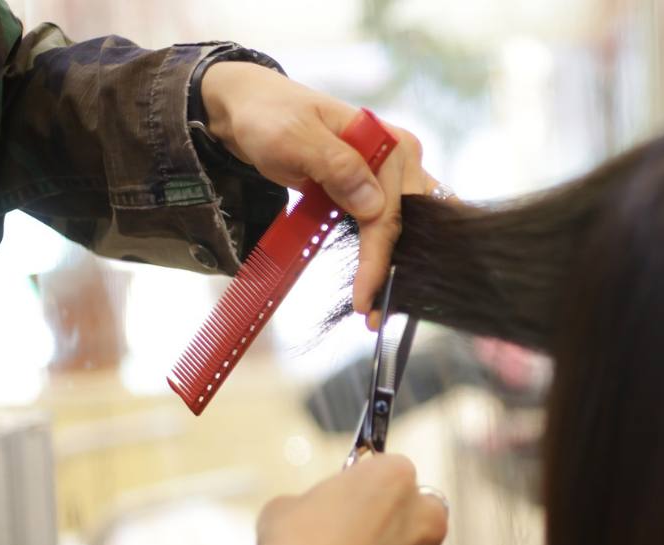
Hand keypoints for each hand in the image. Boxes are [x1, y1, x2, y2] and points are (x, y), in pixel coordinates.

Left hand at [201, 61, 437, 316]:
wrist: (252, 109)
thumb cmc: (271, 118)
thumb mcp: (295, 138)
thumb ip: (337, 167)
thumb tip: (375, 207)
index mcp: (388, 143)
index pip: (390, 212)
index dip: (378, 259)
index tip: (365, 299)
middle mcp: (400, 158)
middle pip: (411, 224)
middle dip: (395, 270)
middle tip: (376, 316)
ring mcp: (391, 175)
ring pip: (408, 227)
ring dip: (394, 265)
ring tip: (379, 306)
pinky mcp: (377, 189)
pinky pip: (390, 224)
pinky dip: (385, 252)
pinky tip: (378, 279)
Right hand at [215, 455, 447, 544]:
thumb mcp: (288, 506)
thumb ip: (313, 504)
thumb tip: (308, 516)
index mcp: (396, 479)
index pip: (392, 472)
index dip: (368, 488)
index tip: (350, 502)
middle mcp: (425, 520)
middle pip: (419, 513)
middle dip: (396, 522)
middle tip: (357, 538)